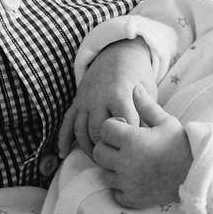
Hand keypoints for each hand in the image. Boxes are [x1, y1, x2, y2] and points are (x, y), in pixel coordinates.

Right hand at [58, 39, 156, 157]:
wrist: (118, 52)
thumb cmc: (138, 75)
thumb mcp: (148, 89)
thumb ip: (145, 112)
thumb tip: (145, 137)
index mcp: (119, 93)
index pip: (123, 122)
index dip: (129, 139)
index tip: (136, 152)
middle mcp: (98, 97)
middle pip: (97, 130)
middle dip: (106, 148)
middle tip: (117, 161)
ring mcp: (85, 100)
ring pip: (81, 130)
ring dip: (88, 148)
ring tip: (99, 160)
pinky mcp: (77, 101)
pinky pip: (67, 122)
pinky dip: (64, 139)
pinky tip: (64, 154)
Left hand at [93, 88, 191, 207]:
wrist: (197, 173)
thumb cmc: (182, 144)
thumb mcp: (166, 122)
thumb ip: (146, 106)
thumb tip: (135, 87)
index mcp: (131, 139)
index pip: (104, 129)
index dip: (113, 128)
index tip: (125, 130)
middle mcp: (124, 162)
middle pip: (99, 152)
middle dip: (108, 148)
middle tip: (124, 147)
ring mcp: (127, 183)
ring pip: (104, 174)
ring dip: (112, 168)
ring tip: (128, 164)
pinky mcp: (132, 198)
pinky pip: (115, 193)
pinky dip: (121, 188)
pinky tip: (133, 180)